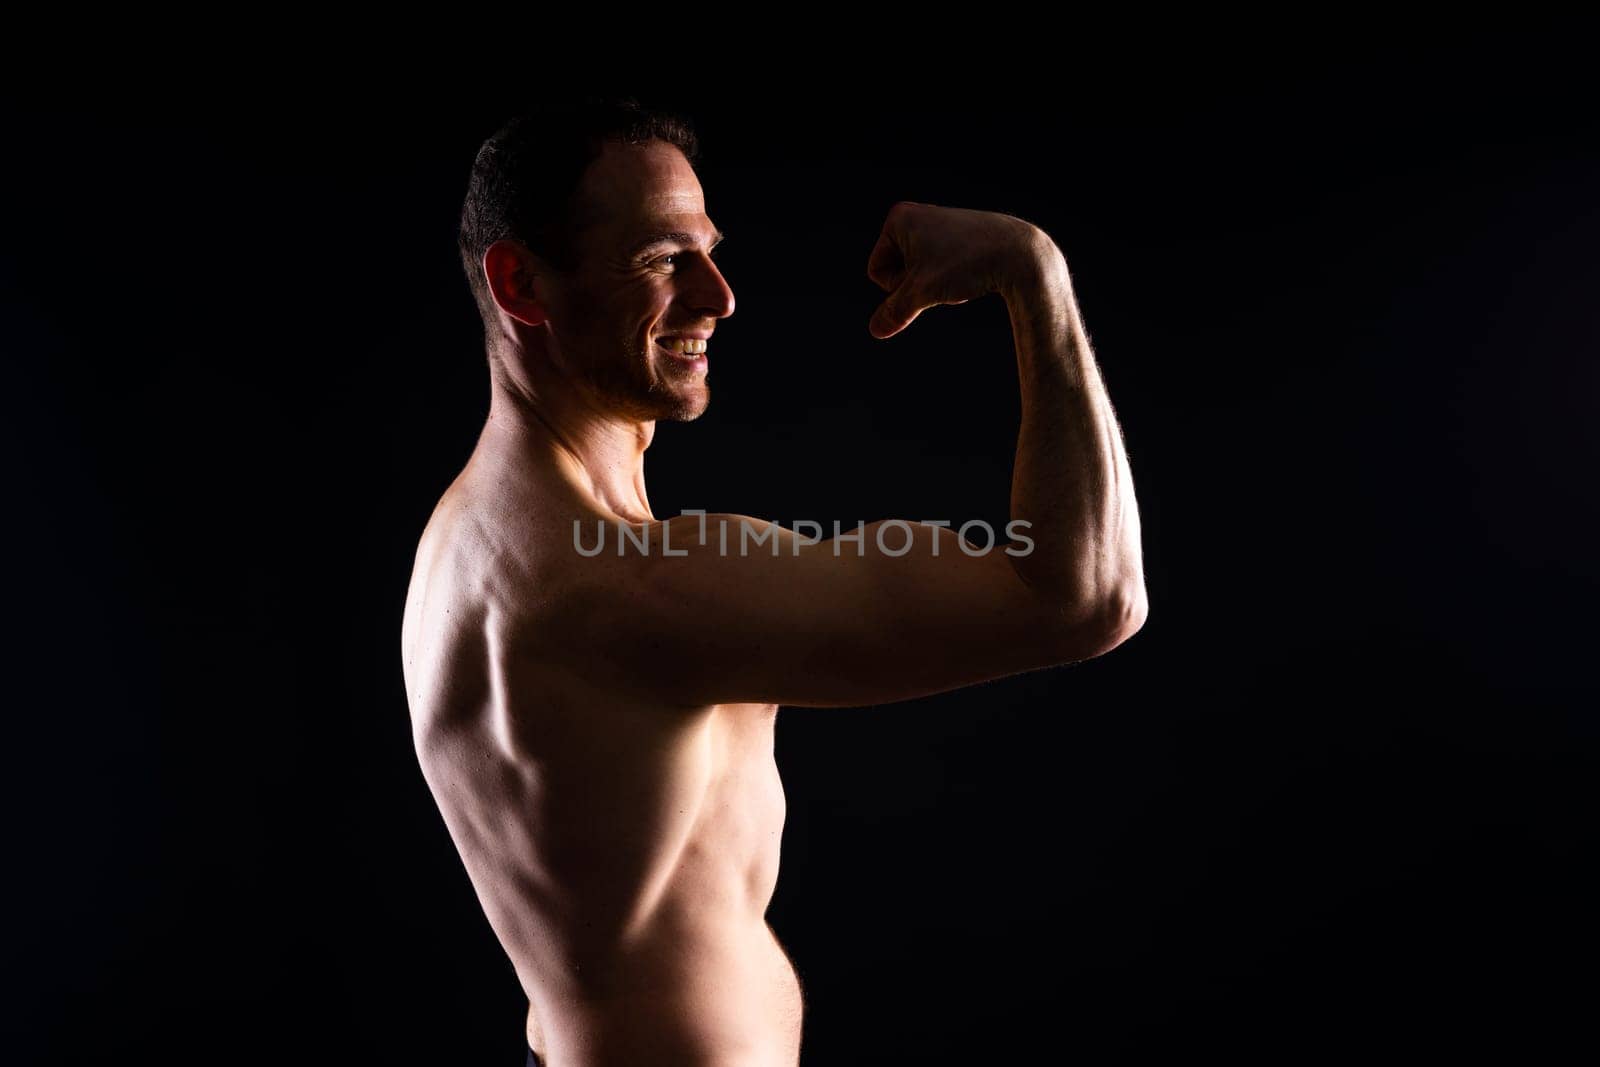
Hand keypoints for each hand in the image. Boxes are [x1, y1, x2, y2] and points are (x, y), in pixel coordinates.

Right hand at [865, 201, 1043, 338]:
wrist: (1018, 253)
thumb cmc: (967, 265)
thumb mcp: (923, 292)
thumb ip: (895, 311)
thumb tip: (875, 330)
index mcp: (898, 219)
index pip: (877, 272)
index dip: (900, 287)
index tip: (928, 278)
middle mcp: (913, 215)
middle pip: (895, 271)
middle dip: (917, 284)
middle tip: (946, 276)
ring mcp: (934, 224)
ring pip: (917, 273)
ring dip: (934, 284)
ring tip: (959, 274)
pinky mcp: (953, 235)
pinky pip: (936, 268)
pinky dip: (948, 277)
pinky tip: (969, 273)